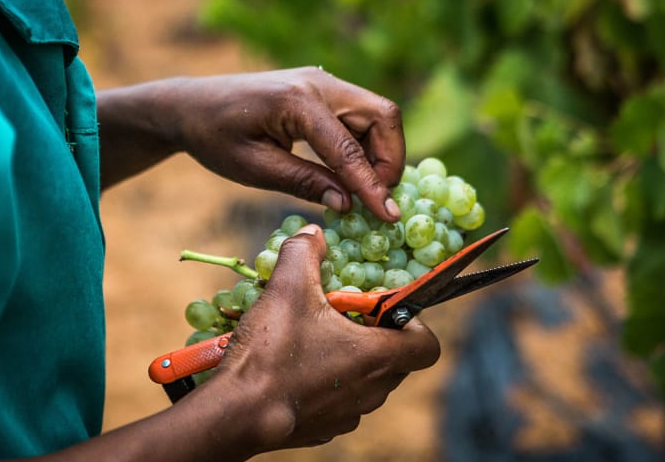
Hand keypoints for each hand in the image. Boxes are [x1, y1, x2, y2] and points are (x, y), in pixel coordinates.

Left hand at [98, 67, 403, 220]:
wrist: (192, 104)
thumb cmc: (214, 137)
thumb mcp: (253, 168)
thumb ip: (304, 183)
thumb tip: (348, 204)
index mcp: (296, 101)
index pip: (348, 148)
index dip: (372, 185)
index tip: (389, 215)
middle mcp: (319, 83)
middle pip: (382, 115)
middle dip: (390, 160)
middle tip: (377, 197)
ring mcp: (324, 82)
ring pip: (377, 114)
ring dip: (381, 153)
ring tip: (364, 190)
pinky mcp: (323, 90)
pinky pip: (360, 116)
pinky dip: (365, 145)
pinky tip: (351, 173)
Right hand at [196, 224, 439, 455]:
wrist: (237, 414)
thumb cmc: (272, 352)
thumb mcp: (287, 287)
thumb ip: (304, 252)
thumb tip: (313, 234)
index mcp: (377, 356)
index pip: (427, 345)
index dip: (414, 323)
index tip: (383, 309)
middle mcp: (372, 391)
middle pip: (396, 360)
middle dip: (377, 334)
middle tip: (344, 314)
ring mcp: (349, 415)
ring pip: (367, 381)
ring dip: (352, 358)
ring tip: (316, 337)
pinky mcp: (324, 429)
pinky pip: (340, 401)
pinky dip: (328, 383)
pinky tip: (295, 366)